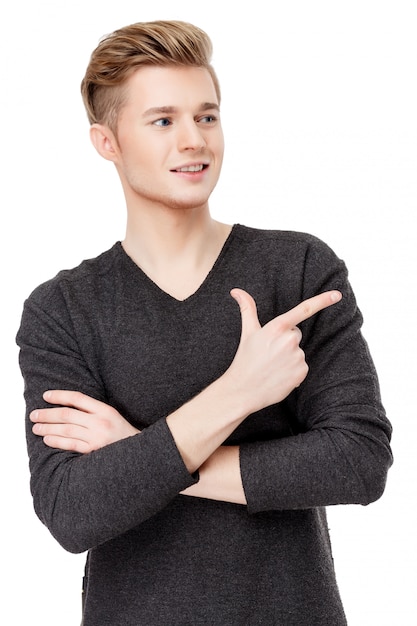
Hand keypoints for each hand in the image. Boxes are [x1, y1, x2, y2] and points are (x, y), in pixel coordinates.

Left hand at [30, 390, 139, 452]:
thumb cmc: (122, 434)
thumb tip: (67, 408)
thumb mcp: (112, 416)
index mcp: (105, 409)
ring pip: (66, 429)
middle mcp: (100, 421)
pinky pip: (71, 444)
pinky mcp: (94, 451)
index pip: (77, 398)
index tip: (46, 396)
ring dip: (48, 428)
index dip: (60, 395)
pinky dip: (57, 441)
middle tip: (34, 414)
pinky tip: (47, 439)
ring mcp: (97, 437)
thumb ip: (93, 411)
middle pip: (68, 414)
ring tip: (36, 427)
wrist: (140, 453)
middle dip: (48, 414)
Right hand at [227, 288, 341, 412]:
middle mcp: (290, 340)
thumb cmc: (244, 360)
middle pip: (296, 334)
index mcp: (277, 327)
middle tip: (269, 353)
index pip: (304, 310)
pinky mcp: (301, 372)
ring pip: (298, 352)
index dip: (322, 301)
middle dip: (285, 341)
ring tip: (272, 366)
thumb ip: (247, 308)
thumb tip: (236, 291)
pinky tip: (278, 375)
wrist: (243, 390)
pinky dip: (292, 371)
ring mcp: (297, 357)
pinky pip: (301, 367)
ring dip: (289, 357)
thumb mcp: (247, 332)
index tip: (337, 295)